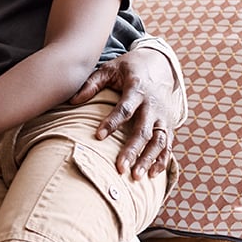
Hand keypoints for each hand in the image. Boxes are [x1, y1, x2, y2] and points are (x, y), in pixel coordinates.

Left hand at [71, 46, 177, 178]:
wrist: (159, 64)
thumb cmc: (128, 68)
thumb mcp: (109, 68)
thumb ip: (92, 83)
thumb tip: (73, 101)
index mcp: (137, 89)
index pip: (124, 109)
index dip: (112, 122)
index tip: (98, 137)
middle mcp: (152, 105)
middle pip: (144, 130)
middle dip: (133, 150)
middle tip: (120, 168)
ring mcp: (163, 116)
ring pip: (159, 141)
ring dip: (149, 159)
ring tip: (136, 176)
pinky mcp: (169, 124)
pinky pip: (168, 145)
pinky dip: (162, 160)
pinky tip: (153, 175)